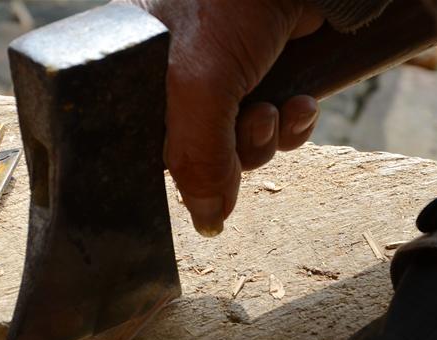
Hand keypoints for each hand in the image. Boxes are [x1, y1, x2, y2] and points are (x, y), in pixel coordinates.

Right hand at [121, 0, 323, 235]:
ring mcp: (223, 83)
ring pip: (240, 148)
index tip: (200, 177)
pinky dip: (291, 126)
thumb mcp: (197, 86)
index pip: (146, 148)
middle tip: (247, 122)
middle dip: (231, 152)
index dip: (176, 169)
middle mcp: (175, 83)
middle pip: (197, 156)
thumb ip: (195, 159)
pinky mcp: (267, 79)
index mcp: (138, 79)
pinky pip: (276, 130)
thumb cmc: (227, 5)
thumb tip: (207, 220)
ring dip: (264, 140)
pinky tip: (298, 103)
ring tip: (273, 108)